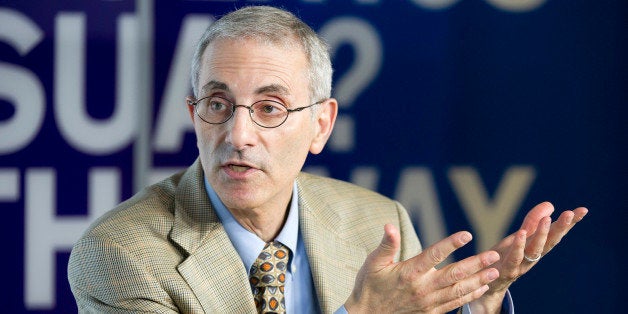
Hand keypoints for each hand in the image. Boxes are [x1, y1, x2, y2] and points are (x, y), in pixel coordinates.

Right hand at [345, 224, 500, 313]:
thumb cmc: (370, 287)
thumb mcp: (373, 263)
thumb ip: (386, 245)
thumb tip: (389, 225)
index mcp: (409, 272)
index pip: (434, 255)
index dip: (451, 243)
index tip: (467, 234)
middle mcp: (422, 288)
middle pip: (454, 274)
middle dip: (476, 264)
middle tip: (494, 255)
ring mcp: (428, 302)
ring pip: (459, 290)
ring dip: (479, 280)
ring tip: (495, 271)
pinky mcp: (431, 313)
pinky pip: (455, 304)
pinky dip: (470, 295)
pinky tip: (482, 287)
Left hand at [470, 202, 587, 312]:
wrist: (489, 282)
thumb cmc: (507, 258)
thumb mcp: (520, 237)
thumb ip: (533, 221)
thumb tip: (551, 205)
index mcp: (539, 247)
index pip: (556, 233)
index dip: (570, 223)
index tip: (583, 210)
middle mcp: (534, 256)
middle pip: (550, 241)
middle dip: (560, 227)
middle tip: (569, 213)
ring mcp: (522, 264)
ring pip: (535, 250)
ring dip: (542, 235)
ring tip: (547, 219)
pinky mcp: (507, 270)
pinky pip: (514, 258)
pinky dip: (518, 246)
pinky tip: (521, 233)